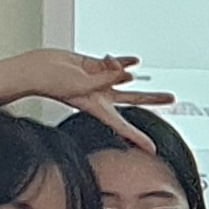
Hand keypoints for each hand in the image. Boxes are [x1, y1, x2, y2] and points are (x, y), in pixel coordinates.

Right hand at [0, 48, 167, 146]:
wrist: (35, 69)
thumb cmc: (50, 82)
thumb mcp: (81, 84)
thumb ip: (106, 77)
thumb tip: (128, 72)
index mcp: (98, 107)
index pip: (123, 126)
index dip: (138, 138)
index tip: (152, 148)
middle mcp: (102, 95)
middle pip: (134, 99)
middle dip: (153, 99)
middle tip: (172, 98)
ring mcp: (99, 80)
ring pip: (125, 77)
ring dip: (128, 72)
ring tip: (127, 68)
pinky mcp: (94, 66)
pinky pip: (114, 63)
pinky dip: (123, 61)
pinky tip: (134, 60)